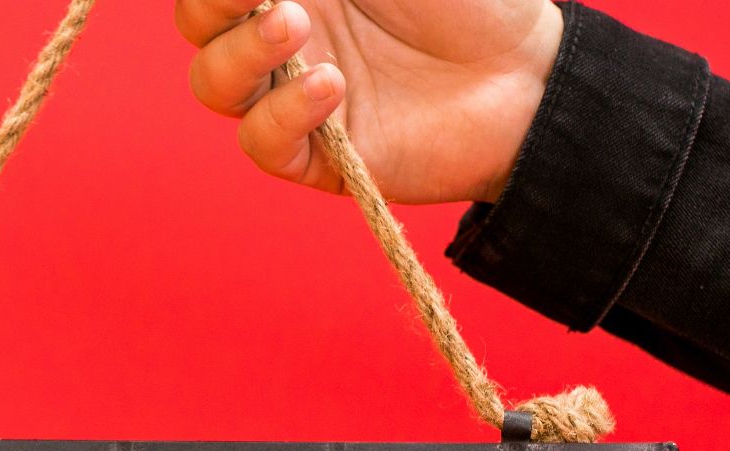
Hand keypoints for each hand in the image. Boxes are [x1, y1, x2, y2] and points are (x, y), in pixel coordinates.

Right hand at [176, 0, 562, 204]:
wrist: (529, 75)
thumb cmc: (469, 1)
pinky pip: (262, 142)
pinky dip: (282, 112)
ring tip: (294, 26)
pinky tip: (329, 86)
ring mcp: (295, 95)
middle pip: (199, 25)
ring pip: (214, 83)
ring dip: (241, 51)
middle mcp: (286, 36)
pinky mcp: (318, 156)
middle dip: (212, 2)